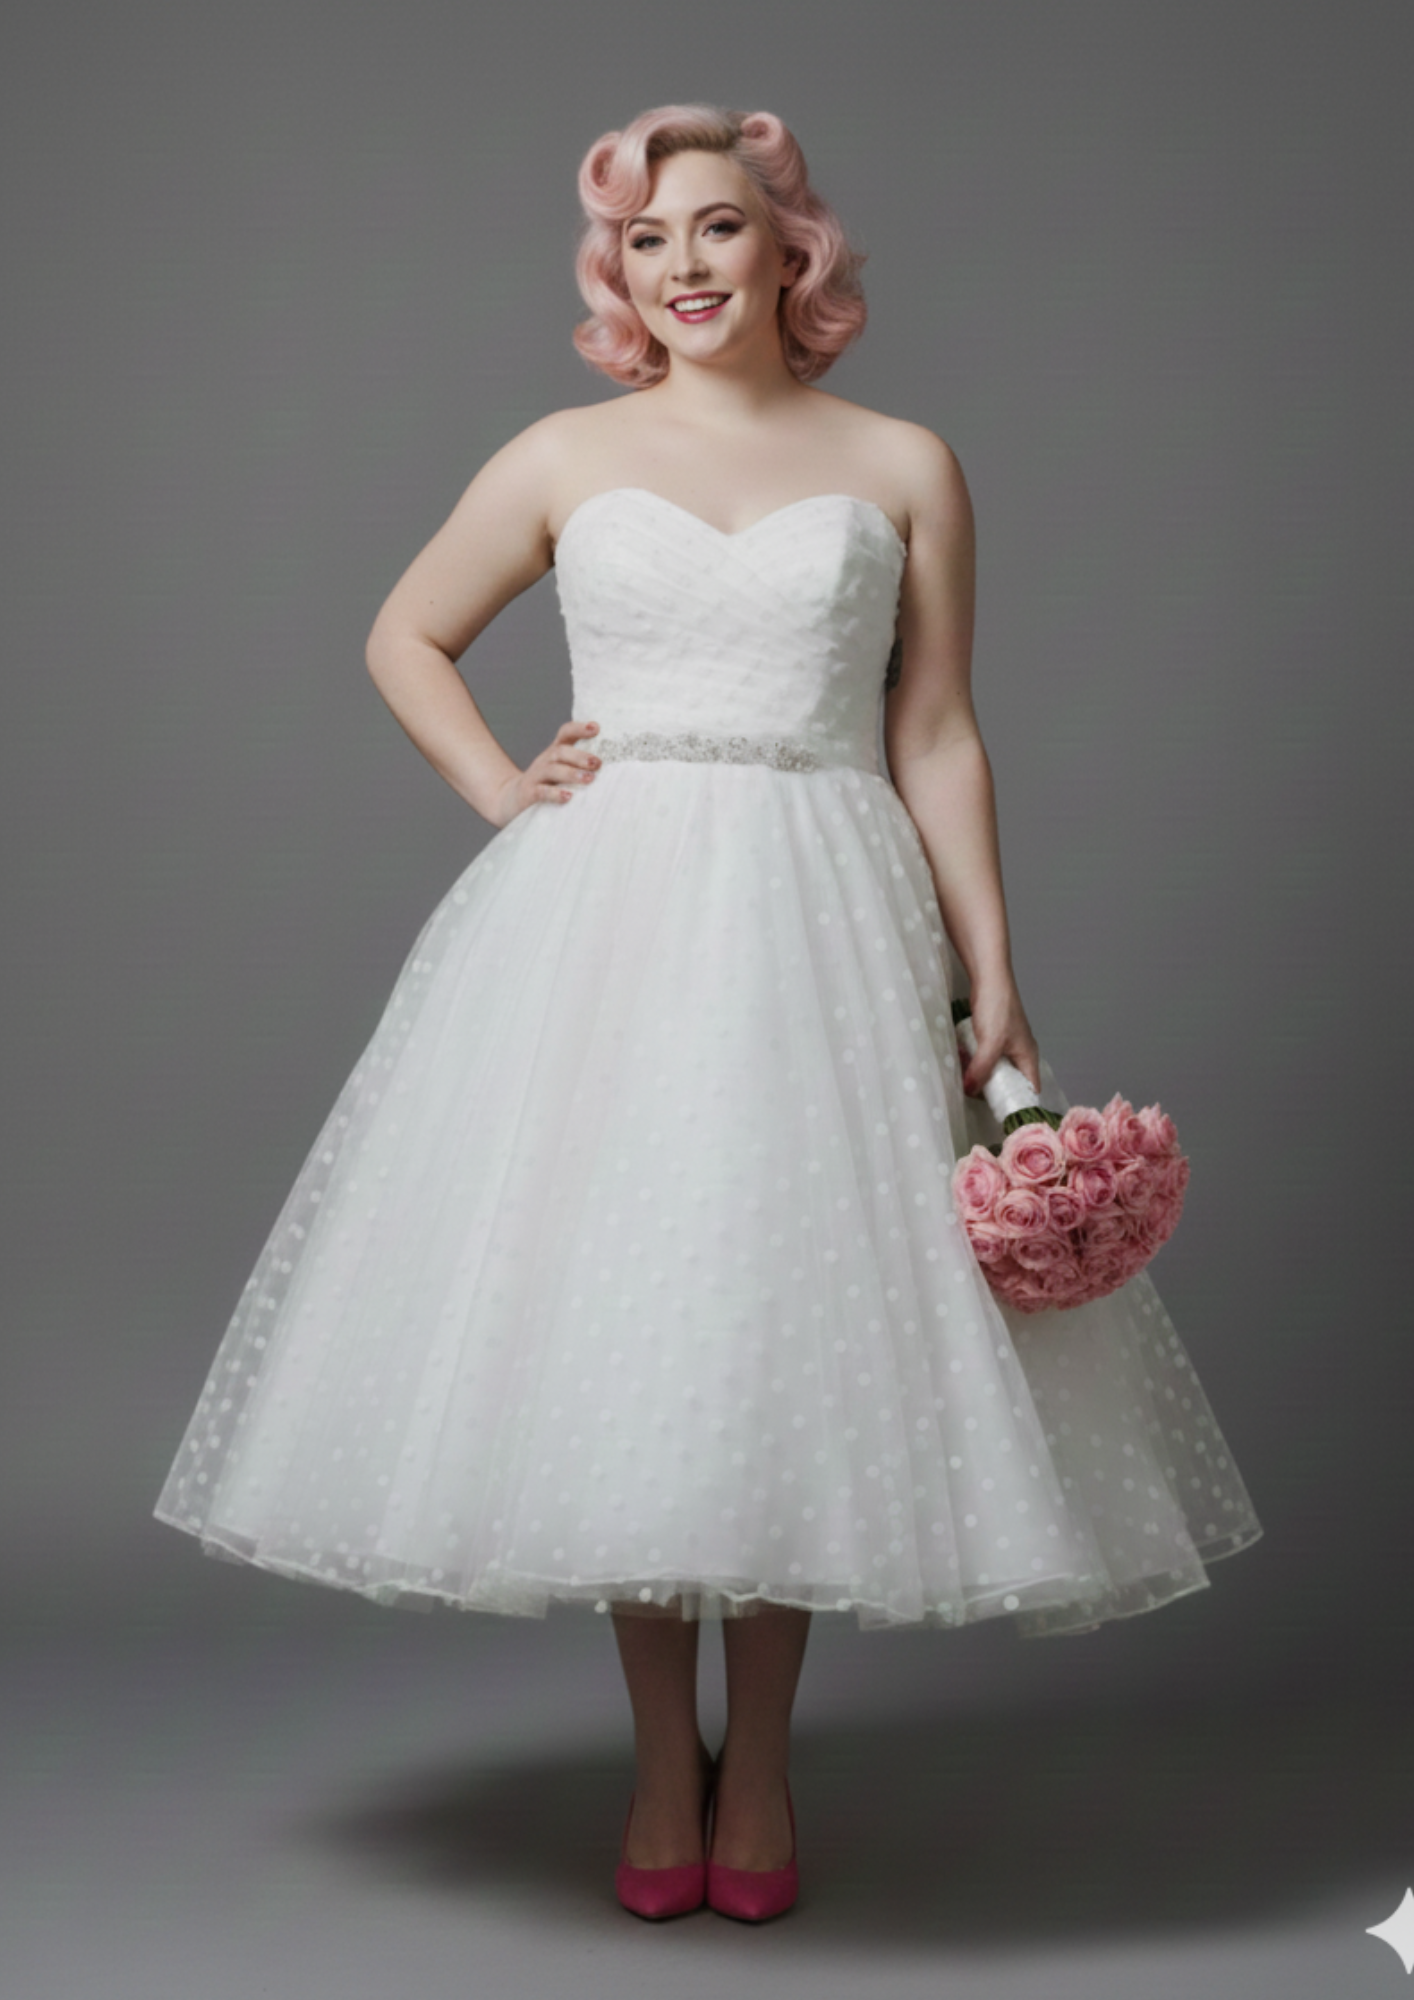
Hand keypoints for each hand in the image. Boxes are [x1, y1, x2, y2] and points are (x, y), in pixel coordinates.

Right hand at [490, 719, 600, 827]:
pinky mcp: (528, 794)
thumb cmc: (545, 786)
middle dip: (580, 756)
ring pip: (552, 770)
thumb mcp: (561, 773)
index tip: (596, 728)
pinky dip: (555, 794)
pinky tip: (568, 797)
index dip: (579, 729)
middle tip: (598, 763)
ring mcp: (535, 776)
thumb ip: (581, 768)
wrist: (510, 801)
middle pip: (560, 752)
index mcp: (555, 753)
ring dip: (571, 773)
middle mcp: (545, 761)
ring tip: (589, 779)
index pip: (565, 734)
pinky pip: (541, 792)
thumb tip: (617, 770)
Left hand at [962, 978, 1041, 1098]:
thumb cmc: (998, 1005)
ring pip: (992, 1068)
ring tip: (964, 1074)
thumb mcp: (990, 1044)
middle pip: (1008, 1081)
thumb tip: (970, 1091)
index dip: (1018, 1104)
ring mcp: (1004, 1043)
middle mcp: (1019, 1052)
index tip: (1002, 1115)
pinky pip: (982, 1055)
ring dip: (978, 1073)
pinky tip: (961, 1058)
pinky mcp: (991, 1035)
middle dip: (990, 1088)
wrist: (988, 975)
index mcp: (1027, 1056)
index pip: (1030, 1090)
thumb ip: (981, 1069)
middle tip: (973, 1093)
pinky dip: (972, 1059)